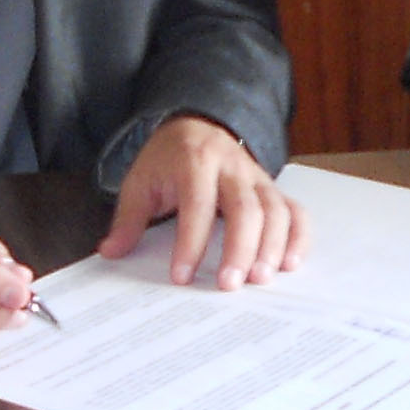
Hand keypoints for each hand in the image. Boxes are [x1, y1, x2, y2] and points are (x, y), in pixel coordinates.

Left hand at [95, 114, 306, 289]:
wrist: (197, 124)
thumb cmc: (168, 160)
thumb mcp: (140, 182)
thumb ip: (128, 219)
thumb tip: (111, 253)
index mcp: (195, 161)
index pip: (197, 204)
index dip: (190, 242)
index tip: (181, 276)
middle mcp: (233, 167)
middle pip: (246, 208)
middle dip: (240, 249)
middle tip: (230, 285)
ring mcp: (258, 177)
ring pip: (275, 210)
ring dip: (272, 247)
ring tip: (261, 280)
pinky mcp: (273, 189)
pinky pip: (295, 210)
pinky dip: (299, 237)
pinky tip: (290, 264)